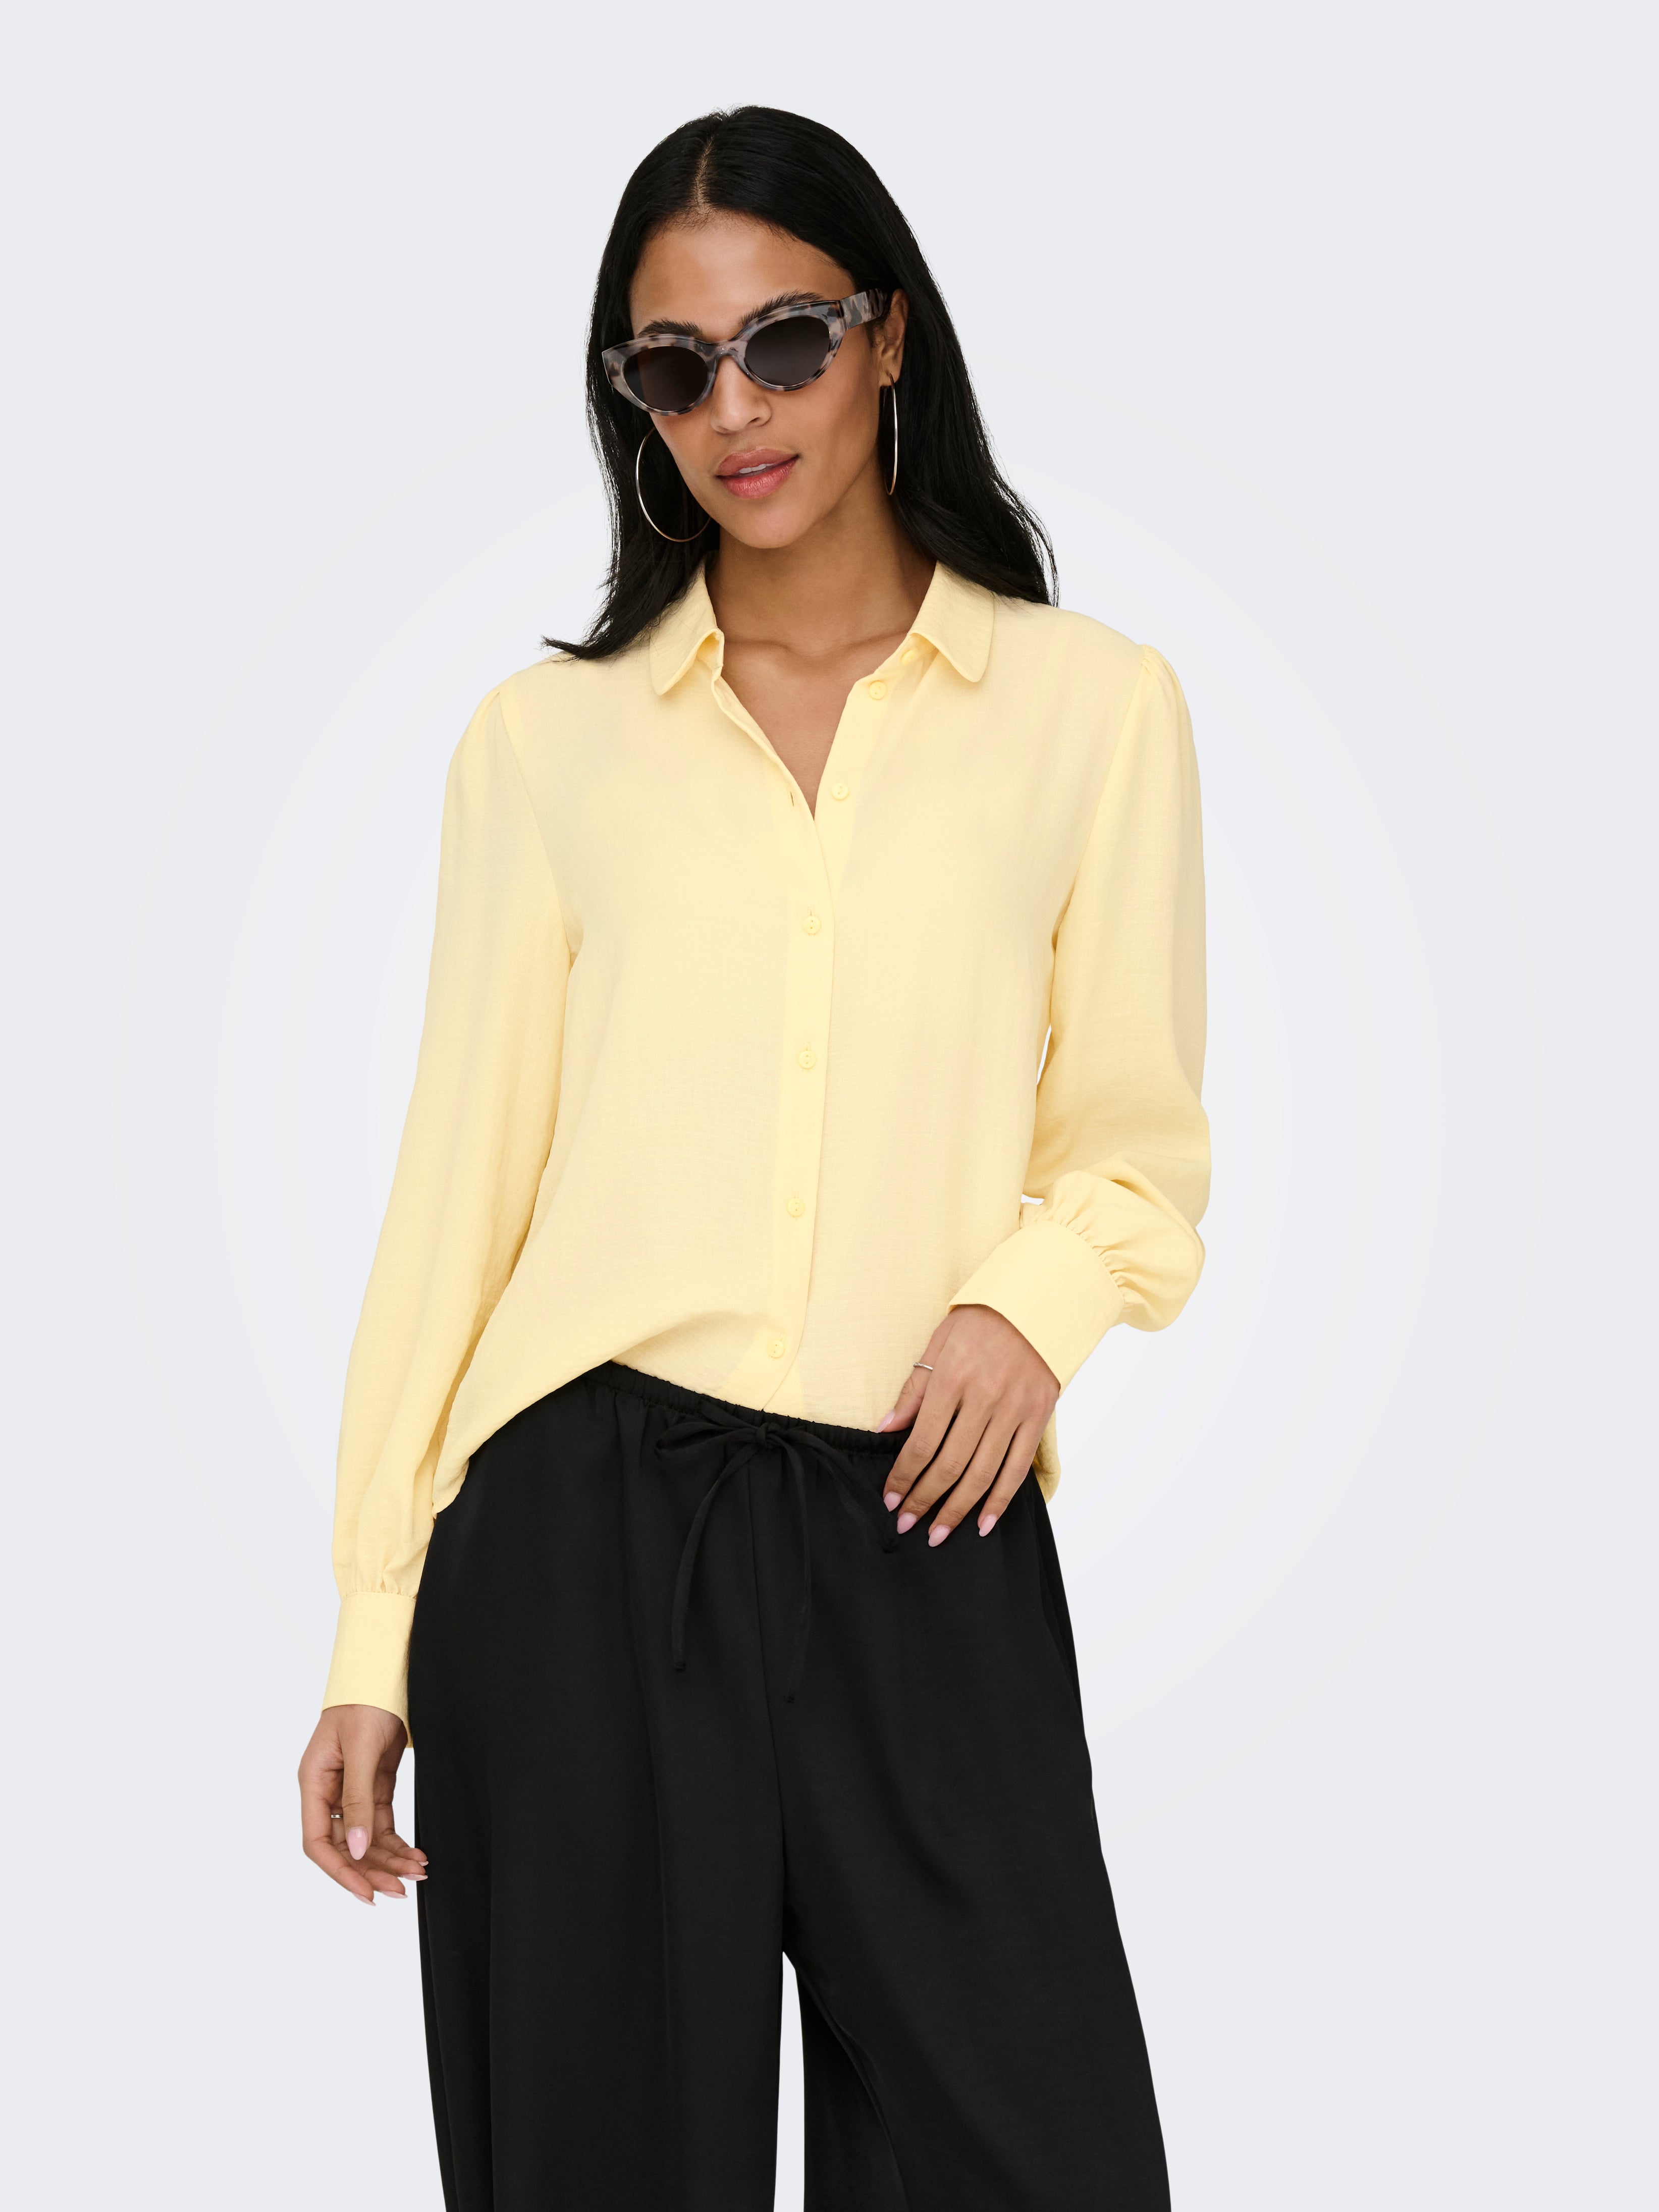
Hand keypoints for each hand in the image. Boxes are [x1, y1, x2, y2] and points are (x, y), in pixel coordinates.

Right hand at [298, 1703, 425, 1904]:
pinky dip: (397, 1841)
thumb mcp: (360, 1751)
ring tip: (417, 1873)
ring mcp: (351, 1792)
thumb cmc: (364, 1704)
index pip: (318, 1842)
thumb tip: (355, 1848)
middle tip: (401, 1889)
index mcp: (313, 1784)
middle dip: (372, 1870)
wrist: (385, 1675)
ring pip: (366, 1839)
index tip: (366, 1892)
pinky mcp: (374, 1786)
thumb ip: (357, 1799)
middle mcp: (328, 1793)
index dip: (340, 1871)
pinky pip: (382, 1824)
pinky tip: (415, 1854)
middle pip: (345, 1846)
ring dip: (389, 1859)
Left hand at [875, 1304, 1058, 1543]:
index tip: (891, 1499)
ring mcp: (1014, 1412)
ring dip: (958, 1509)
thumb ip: (915, 1389)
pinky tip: (984, 1523)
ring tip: (939, 1533)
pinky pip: (1017, 1469)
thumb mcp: (939, 1342)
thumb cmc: (982, 1319)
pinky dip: (1000, 1500)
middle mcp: (983, 1400)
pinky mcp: (1037, 1419)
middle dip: (925, 1500)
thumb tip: (885, 1428)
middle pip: (949, 1465)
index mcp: (952, 1379)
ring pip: (982, 1474)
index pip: (921, 1442)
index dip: (904, 1476)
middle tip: (907, 1525)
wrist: (1039, 1302)